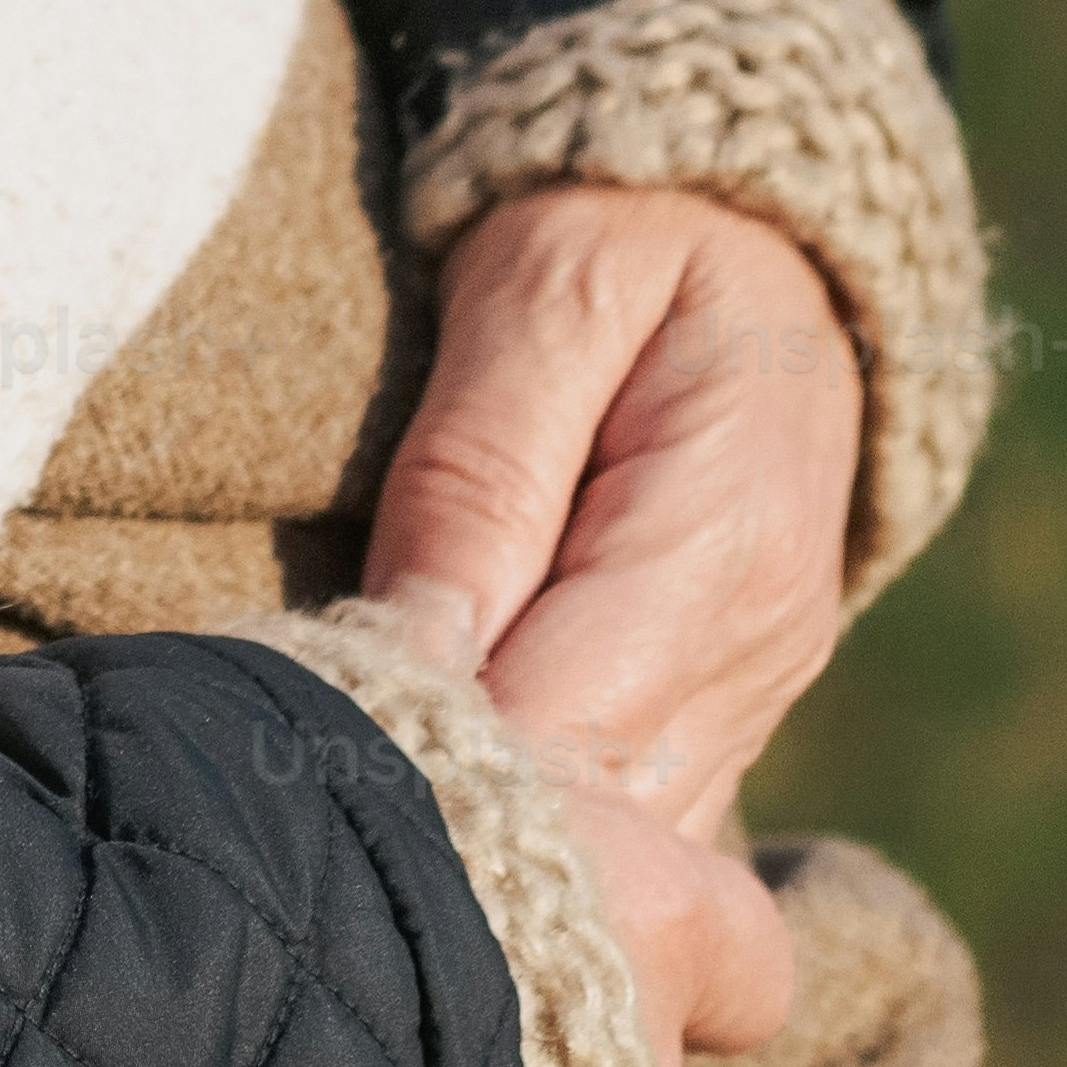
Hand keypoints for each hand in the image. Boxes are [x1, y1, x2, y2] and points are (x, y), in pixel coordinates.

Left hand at [363, 180, 864, 1059]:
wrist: (768, 225)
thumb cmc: (632, 226)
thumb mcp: (545, 291)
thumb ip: (477, 469)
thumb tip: (416, 645)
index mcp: (721, 545)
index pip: (562, 724)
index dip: (431, 748)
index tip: (306, 729)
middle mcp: (756, 649)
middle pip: (593, 812)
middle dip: (449, 805)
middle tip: (299, 759)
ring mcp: (753, 693)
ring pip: (618, 842)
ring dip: (490, 820)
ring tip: (353, 769)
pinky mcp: (727, 710)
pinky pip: (635, 815)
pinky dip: (543, 815)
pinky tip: (442, 778)